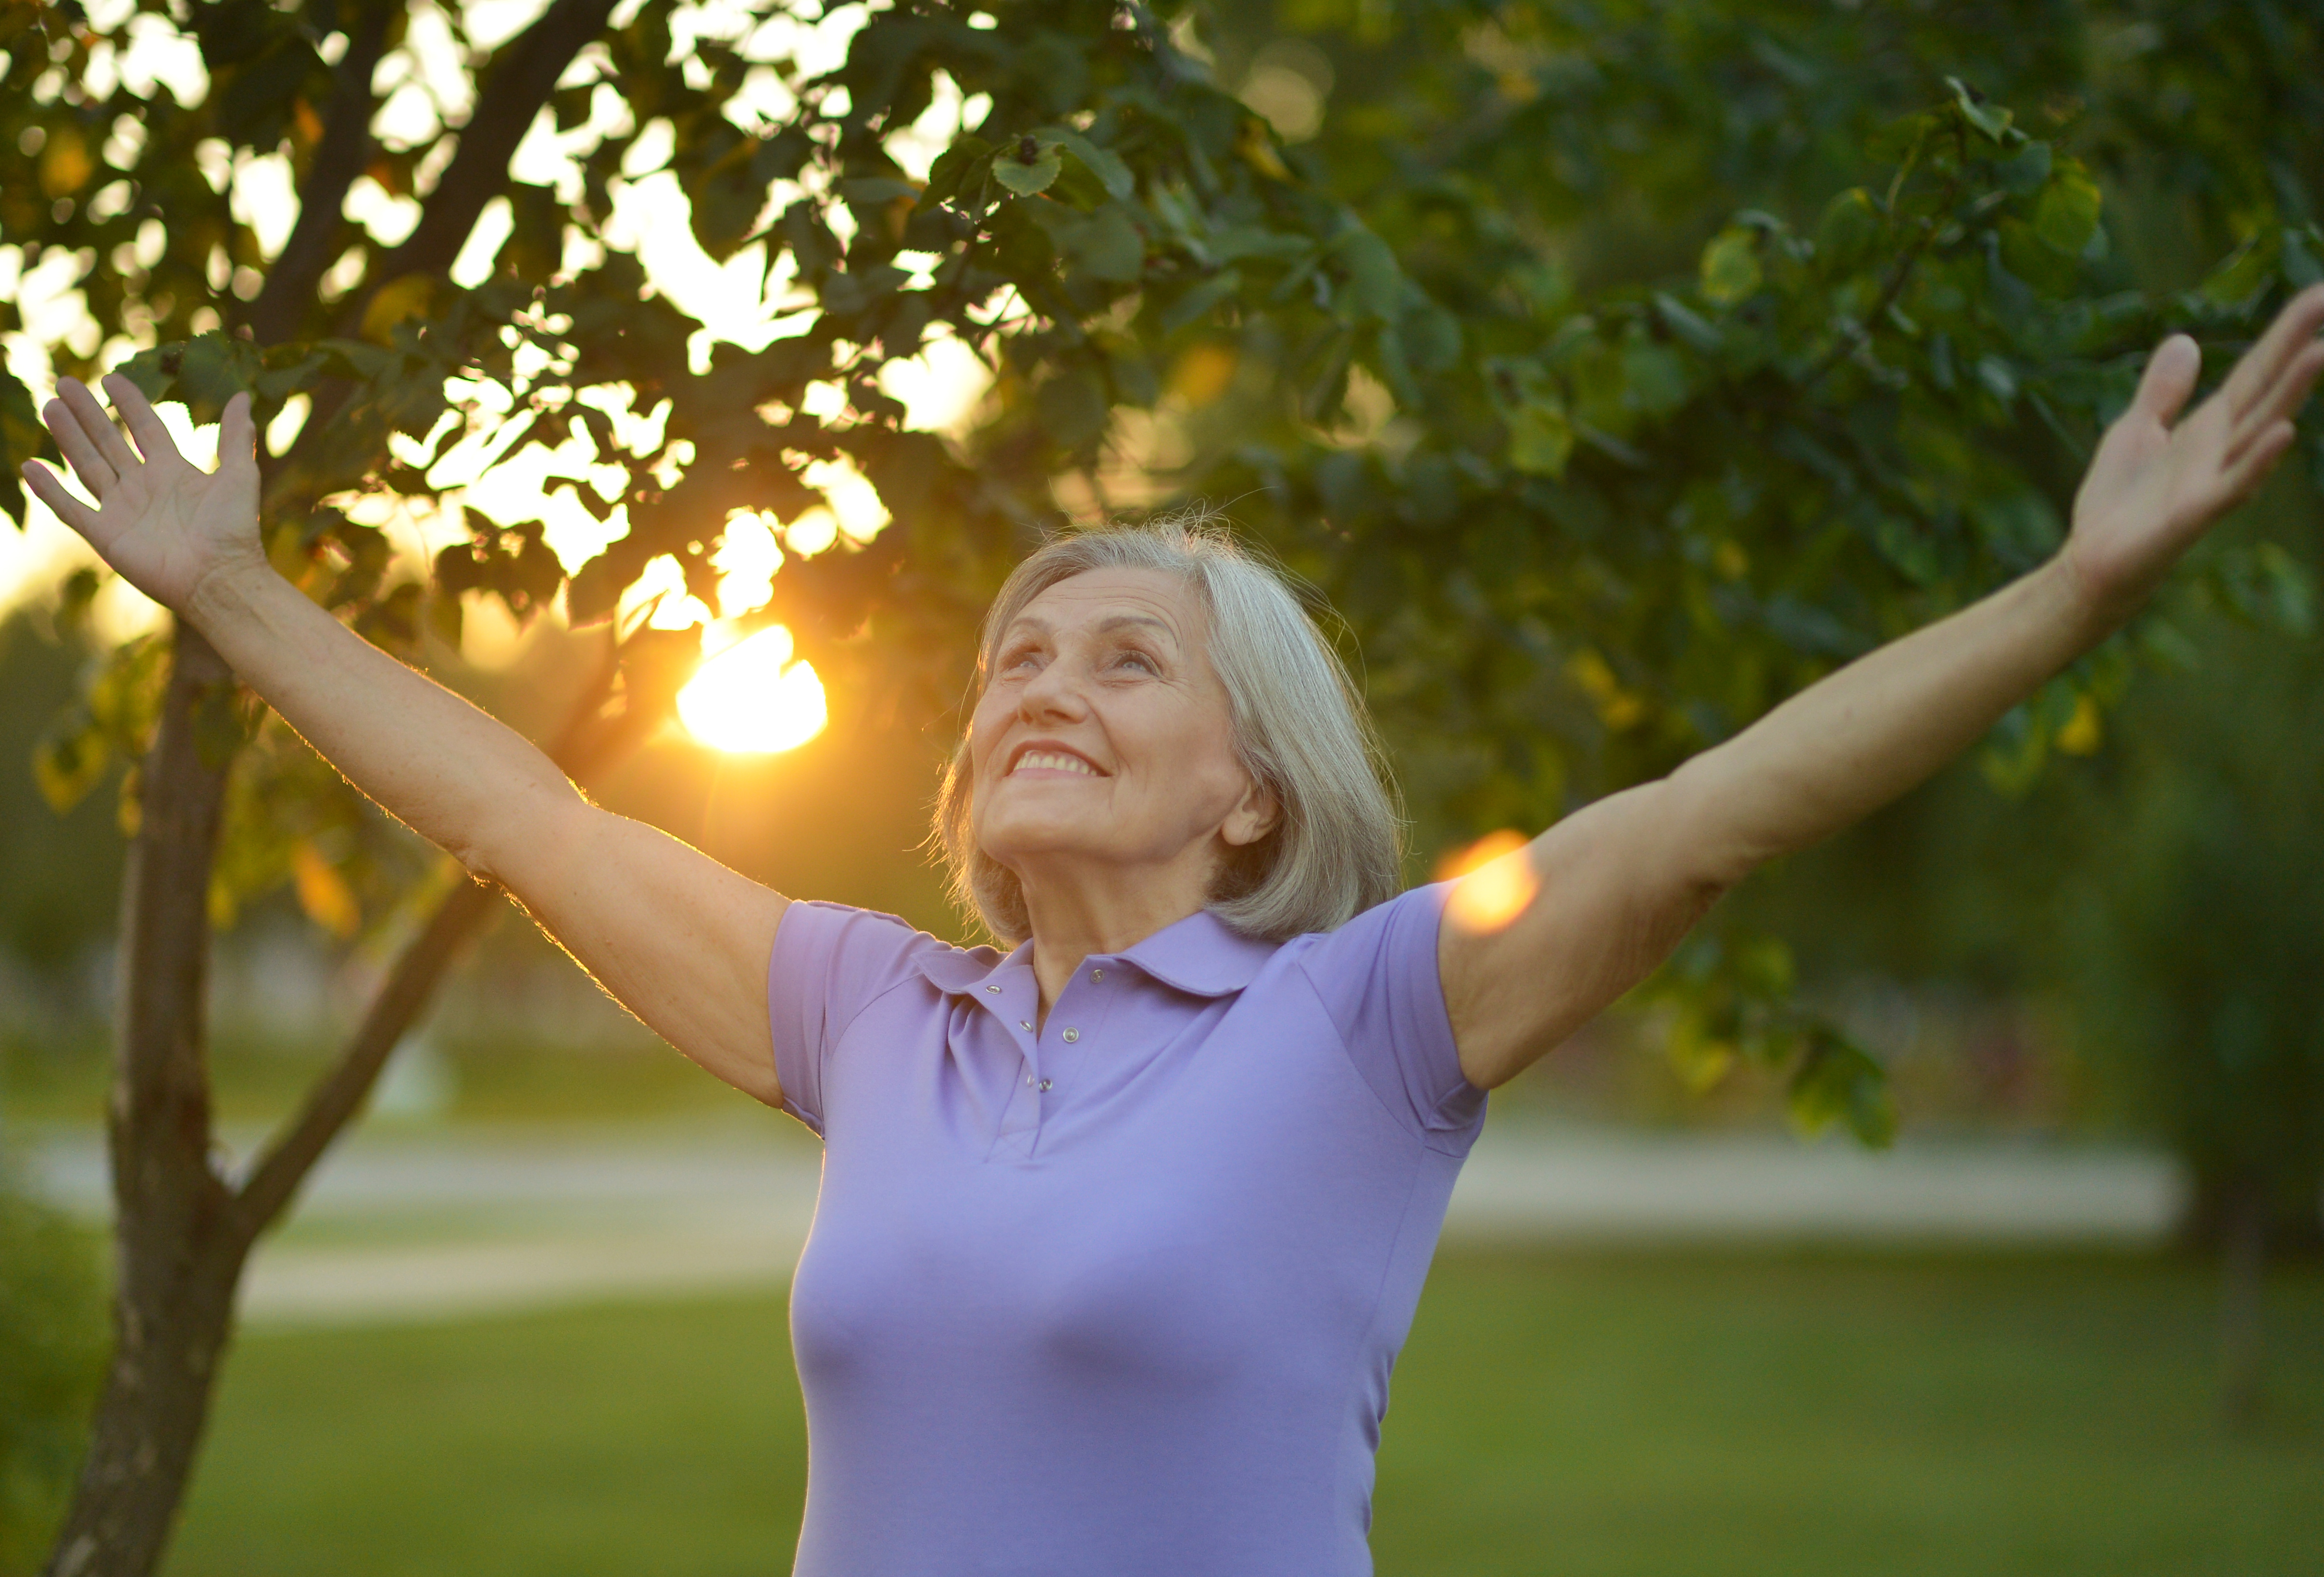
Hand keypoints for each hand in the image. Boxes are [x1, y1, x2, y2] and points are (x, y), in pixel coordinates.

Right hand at [19, 374, 265, 615]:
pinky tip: (29, 467)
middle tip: (64, 383)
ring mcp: (122, 510)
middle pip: (109, 442)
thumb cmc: (234, 530)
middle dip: (87, 413)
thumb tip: (242, 396)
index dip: (129, 403)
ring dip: (68, 438)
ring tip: (50, 408)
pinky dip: (50, 490)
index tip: (110, 377)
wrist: (220, 578)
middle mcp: (144, 487)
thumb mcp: (239, 476)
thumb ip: (235, 437)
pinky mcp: (105, 535)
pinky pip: (70, 509)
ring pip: (87, 466)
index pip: (145, 428)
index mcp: (174, 472)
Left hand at [2062, 283, 2323, 627]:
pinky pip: (2235, 482)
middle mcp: (2222, 446)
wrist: (2093, 560)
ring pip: (2261, 428)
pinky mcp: (2196, 511)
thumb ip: (2163, 390)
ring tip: (2320, 352)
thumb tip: (2184, 339)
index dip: (2285, 333)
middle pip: (2268, 388)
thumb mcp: (2135, 429)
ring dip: (2291, 393)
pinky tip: (2284, 431)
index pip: (2255, 371)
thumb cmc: (2118, 500)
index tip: (2318, 294)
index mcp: (2209, 425)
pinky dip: (2259, 459)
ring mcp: (2214, 477)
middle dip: (2299, 347)